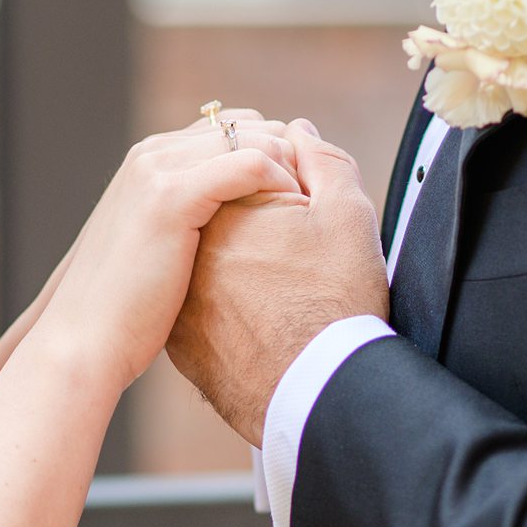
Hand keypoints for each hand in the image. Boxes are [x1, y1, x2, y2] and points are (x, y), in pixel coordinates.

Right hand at [36, 112, 304, 393]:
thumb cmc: (125, 313)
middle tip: (318, 196)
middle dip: (288, 153)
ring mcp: (159, 170)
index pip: (229, 128)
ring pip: (253, 138)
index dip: (273, 151)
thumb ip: (187, 227)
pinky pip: (249, 164)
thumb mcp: (158, 253)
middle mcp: (152, 154)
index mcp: (149, 161)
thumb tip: (224, 232)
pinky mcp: (172, 197)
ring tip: (314, 208)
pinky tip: (297, 215)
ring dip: (291, 167)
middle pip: (247, 125)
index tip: (301, 190)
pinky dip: (281, 182)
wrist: (83, 341)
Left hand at [169, 121, 387, 443]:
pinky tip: (263, 316)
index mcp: (223, 208)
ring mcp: (180, 296)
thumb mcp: (347, 217)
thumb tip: (296, 131)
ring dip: (239, 260)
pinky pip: (201, 305)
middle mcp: (188, 248)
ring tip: (287, 287)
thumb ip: (323, 161)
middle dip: (258, 220)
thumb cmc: (337, 306)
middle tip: (300, 254)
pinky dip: (226, 303)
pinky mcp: (182, 339)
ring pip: (208, 261)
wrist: (317, 395)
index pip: (245, 171)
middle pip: (221, 214)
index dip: (287, 186)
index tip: (312, 215)